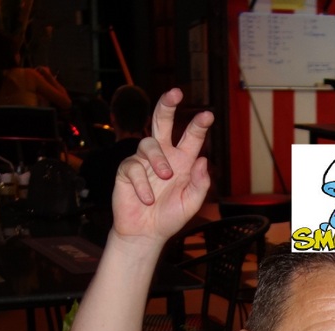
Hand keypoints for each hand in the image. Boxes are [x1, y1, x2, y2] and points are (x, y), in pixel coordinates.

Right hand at [113, 88, 213, 242]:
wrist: (146, 233)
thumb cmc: (170, 217)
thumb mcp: (192, 203)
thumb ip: (200, 183)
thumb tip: (202, 159)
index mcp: (183, 160)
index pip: (192, 136)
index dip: (199, 125)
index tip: (208, 115)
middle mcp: (164, 156)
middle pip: (162, 122)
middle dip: (167, 105)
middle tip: (175, 93)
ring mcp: (144, 161)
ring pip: (149, 143)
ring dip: (158, 159)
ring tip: (165, 177)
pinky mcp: (127, 170)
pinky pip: (133, 166)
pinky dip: (142, 184)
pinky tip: (147, 198)